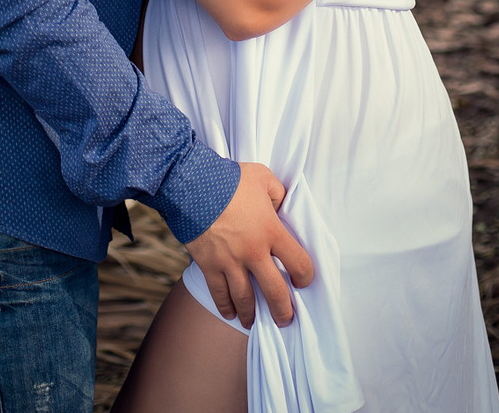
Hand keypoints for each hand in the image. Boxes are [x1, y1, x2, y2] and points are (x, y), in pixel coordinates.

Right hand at [187, 161, 313, 328]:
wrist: (192, 184)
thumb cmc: (230, 179)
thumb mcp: (262, 177)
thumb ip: (278, 193)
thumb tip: (281, 207)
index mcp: (271, 230)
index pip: (299, 262)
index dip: (305, 276)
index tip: (303, 281)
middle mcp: (254, 252)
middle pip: (275, 292)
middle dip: (283, 310)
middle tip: (286, 319)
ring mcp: (230, 262)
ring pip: (246, 300)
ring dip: (252, 314)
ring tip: (255, 322)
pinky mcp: (209, 266)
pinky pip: (219, 294)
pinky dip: (226, 307)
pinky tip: (231, 314)